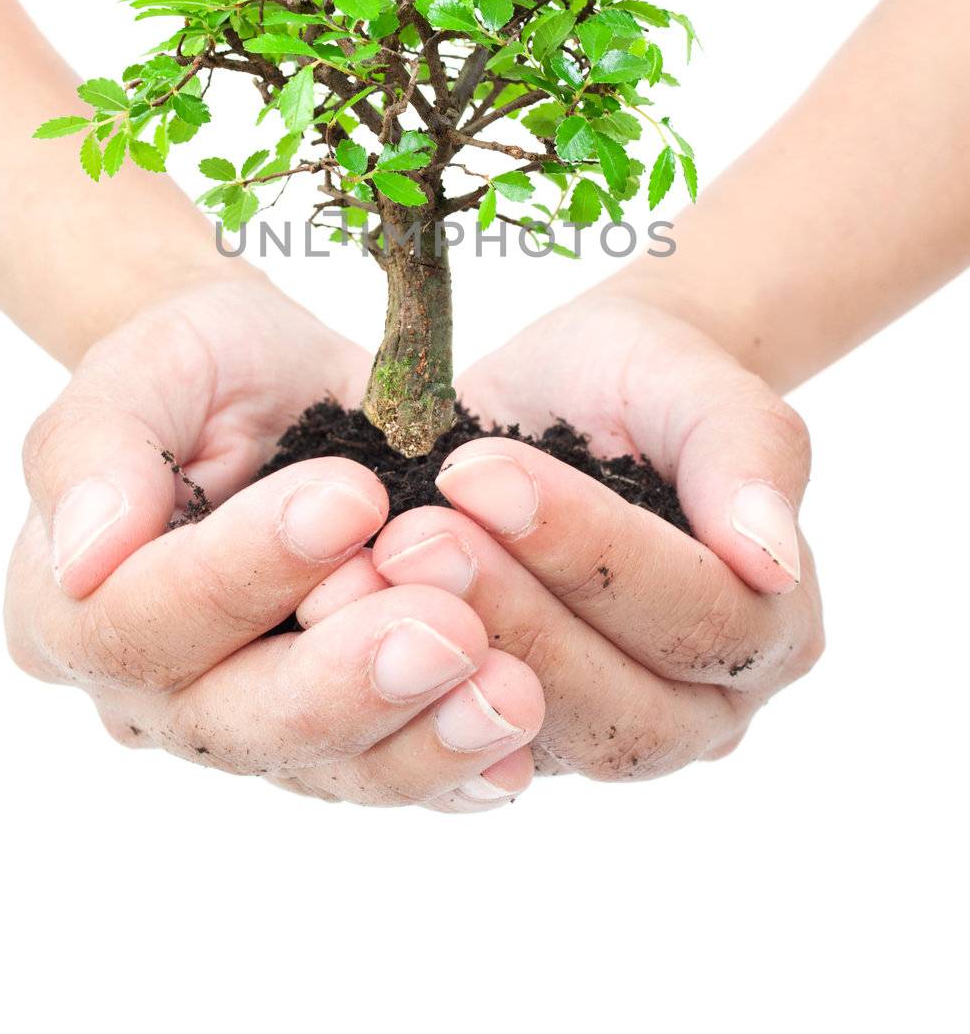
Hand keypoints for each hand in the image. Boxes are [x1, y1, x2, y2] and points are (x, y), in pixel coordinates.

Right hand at [6, 274, 543, 809]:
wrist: (279, 387)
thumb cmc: (202, 367)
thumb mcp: (147, 365)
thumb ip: (99, 445)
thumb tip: (85, 552)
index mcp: (67, 609)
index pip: (142, 618)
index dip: (243, 571)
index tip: (349, 500)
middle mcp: (149, 695)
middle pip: (233, 723)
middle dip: (344, 681)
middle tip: (446, 628)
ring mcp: (246, 727)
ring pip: (326, 769)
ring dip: (420, 739)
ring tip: (508, 693)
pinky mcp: (337, 739)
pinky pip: (392, 774)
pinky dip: (457, 770)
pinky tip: (516, 750)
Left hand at [368, 289, 823, 779]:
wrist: (578, 393)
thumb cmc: (649, 379)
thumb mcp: (699, 384)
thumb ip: (746, 455)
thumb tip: (770, 555)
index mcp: (774, 627)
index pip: (692, 612)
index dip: (586, 548)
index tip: (479, 469)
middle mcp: (705, 709)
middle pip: (618, 700)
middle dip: (508, 613)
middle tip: (412, 535)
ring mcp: (609, 737)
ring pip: (535, 734)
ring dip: (450, 652)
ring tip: (379, 566)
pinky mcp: (517, 739)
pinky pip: (461, 737)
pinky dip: (404, 684)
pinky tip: (344, 613)